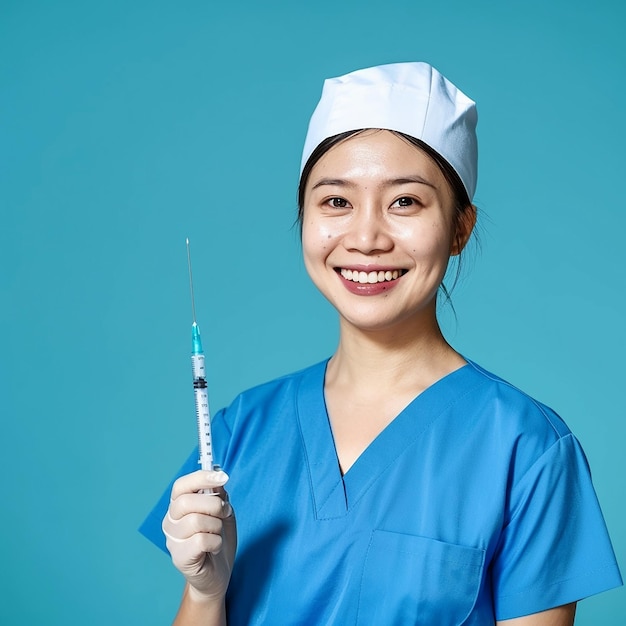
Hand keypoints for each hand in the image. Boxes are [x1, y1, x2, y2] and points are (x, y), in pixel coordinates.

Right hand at [163, 470, 236, 603]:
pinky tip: (214, 547)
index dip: (201, 477)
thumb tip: (218, 477)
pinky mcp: (180, 558)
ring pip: (195, 521)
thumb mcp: (222, 511)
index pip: (180, 486)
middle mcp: (170, 521)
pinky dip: (215, 542)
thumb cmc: (217, 538)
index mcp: (178, 506)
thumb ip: (218, 494)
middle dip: (213, 504)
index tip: (223, 477)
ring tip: (217, 533)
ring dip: (216, 525)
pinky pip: (201, 541)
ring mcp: (172, 540)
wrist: (218, 573)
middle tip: (224, 512)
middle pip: (186, 502)